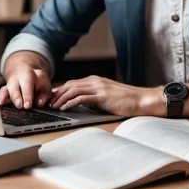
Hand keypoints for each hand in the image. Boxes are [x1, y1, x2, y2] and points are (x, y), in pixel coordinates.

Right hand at [0, 52, 52, 109]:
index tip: (28, 105)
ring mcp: (9, 85)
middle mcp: (17, 80)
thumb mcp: (45, 85)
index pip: (27, 85)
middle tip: (20, 106)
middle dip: (16, 97)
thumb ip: (44, 94)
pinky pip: (0, 94)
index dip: (27, 95)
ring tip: (2, 103)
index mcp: (28, 75)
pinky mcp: (4, 91)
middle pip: (15, 88)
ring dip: (4, 97)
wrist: (26, 73)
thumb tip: (39, 103)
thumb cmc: (38, 82)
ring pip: (5, 90)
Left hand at [48, 76, 164, 116]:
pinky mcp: (102, 96)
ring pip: (73, 90)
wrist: (141, 100)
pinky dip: (70, 102)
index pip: (72, 83)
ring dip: (60, 99)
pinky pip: (82, 98)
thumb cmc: (125, 100)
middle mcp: (95, 81)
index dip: (60, 91)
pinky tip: (64, 108)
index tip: (51, 99)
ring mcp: (99, 87)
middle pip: (70, 85)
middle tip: (47, 103)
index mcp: (95, 80)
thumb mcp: (106, 96)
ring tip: (53, 107)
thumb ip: (94, 96)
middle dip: (57, 94)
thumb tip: (80, 103)